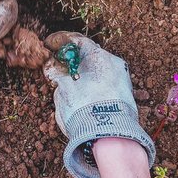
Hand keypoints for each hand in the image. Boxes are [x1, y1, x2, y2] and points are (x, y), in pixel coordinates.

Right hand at [44, 32, 155, 177]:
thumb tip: (53, 67)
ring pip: (99, 71)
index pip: (77, 41)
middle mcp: (114, 63)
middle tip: (59, 68)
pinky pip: (106, 84)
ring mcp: (123, 79)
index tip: (51, 46)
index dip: (61, 42)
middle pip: (90, 56)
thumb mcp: (62, 89)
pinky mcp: (127, 95)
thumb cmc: (83, 110)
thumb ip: (57, 74)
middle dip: (74, 61)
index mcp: (98, 56)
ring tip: (72, 87)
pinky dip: (95, 86)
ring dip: (85, 75)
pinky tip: (86, 97)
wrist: (110, 137)